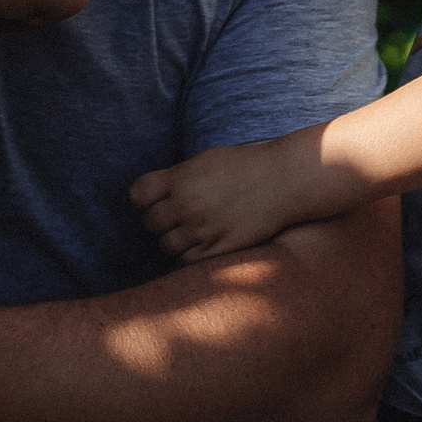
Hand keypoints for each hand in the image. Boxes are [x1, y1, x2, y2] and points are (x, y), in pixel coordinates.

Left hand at [129, 127, 329, 263]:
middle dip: (157, 221)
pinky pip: (187, 261)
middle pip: (150, 223)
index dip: (139, 201)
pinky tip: (201, 243)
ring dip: (172, 240)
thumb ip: (179, 177)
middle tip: (171, 218)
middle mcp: (186, 205)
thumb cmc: (246, 165)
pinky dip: (189, 255)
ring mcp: (202, 229)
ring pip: (166, 245)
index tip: (146, 203)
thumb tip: (157, 192)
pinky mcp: (218, 249)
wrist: (283, 180)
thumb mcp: (205, 160)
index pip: (138, 194)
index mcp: (180, 179)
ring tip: (188, 231)